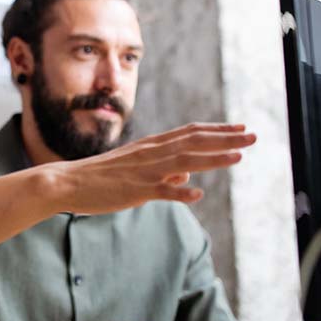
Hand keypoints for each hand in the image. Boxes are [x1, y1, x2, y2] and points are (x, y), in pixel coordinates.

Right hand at [54, 123, 256, 214]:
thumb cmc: (101, 177)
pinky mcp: (135, 190)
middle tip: (253, 136)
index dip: (217, 130)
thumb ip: (164, 169)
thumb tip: (188, 173)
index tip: (240, 127)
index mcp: (151, 145)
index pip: (190, 132)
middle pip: (195, 142)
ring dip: (214, 159)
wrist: (67, 182)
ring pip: (185, 161)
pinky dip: (180, 190)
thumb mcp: (135, 168)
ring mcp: (144, 171)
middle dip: (226, 139)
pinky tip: (198, 192)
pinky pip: (161, 190)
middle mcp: (151, 153)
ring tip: (239, 157)